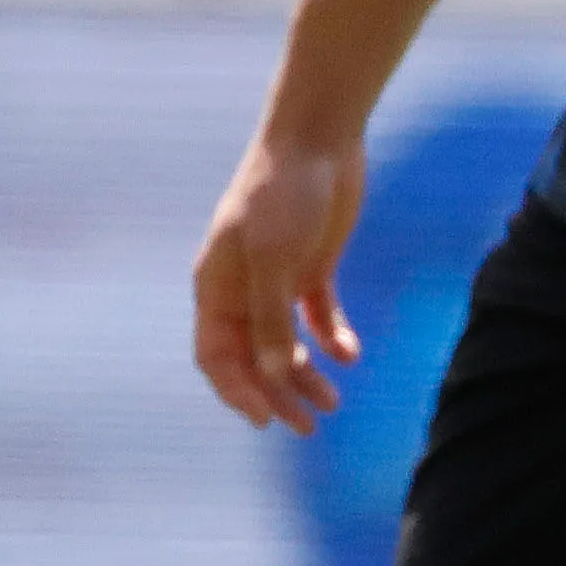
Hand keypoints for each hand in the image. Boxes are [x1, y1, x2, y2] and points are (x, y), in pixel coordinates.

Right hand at [191, 128, 365, 431]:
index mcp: (215, 287)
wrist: (318, 140)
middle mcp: (241, 289)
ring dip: (305, 374)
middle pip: (253, 358)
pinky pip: (317, 315)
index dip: (237, 392)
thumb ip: (271, 316)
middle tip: (310, 426)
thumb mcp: (274, 257)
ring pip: (285, 343)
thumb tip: (271, 372)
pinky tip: (349, 356)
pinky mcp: (312, 267)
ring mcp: (277, 278)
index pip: (216, 356)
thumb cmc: (284, 193)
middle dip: (277, 394)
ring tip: (334, 402)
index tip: (267, 420)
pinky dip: (330, 338)